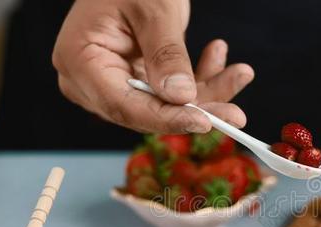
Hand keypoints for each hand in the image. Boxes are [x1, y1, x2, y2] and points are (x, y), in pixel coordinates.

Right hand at [52, 0, 253, 133]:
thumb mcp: (153, 8)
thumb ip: (166, 53)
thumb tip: (180, 98)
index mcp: (80, 61)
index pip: (124, 106)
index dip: (166, 119)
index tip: (205, 122)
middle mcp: (91, 80)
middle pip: (147, 111)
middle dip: (197, 110)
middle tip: (236, 114)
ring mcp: (113, 81)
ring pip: (165, 105)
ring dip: (207, 93)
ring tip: (240, 73)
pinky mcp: (135, 78)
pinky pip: (170, 91)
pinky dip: (199, 79)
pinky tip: (219, 57)